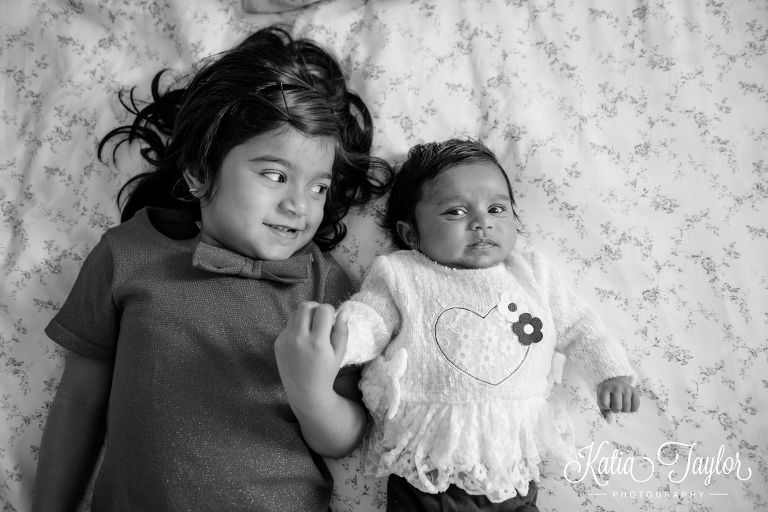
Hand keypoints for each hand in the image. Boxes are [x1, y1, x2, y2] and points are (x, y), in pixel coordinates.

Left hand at [274, 302, 349, 418]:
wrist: (305, 393)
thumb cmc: (326, 373)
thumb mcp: (339, 354)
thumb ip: (342, 330)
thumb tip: (344, 310)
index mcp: (318, 342)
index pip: (323, 310)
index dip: (330, 311)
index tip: (331, 320)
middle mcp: (299, 339)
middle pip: (306, 306)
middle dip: (316, 308)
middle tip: (321, 319)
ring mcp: (286, 340)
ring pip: (295, 313)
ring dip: (305, 315)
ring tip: (311, 328)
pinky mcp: (278, 343)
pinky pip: (288, 325)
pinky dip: (297, 327)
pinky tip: (302, 340)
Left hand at [597, 376, 639, 423]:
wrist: (614, 382)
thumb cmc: (607, 395)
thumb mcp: (601, 401)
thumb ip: (604, 412)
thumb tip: (609, 422)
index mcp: (605, 388)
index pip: (604, 405)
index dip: (605, 407)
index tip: (606, 401)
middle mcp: (616, 387)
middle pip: (617, 408)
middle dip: (615, 409)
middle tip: (614, 403)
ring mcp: (626, 389)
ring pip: (626, 409)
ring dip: (623, 409)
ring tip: (621, 403)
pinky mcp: (635, 391)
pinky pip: (635, 407)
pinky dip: (632, 409)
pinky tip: (628, 403)